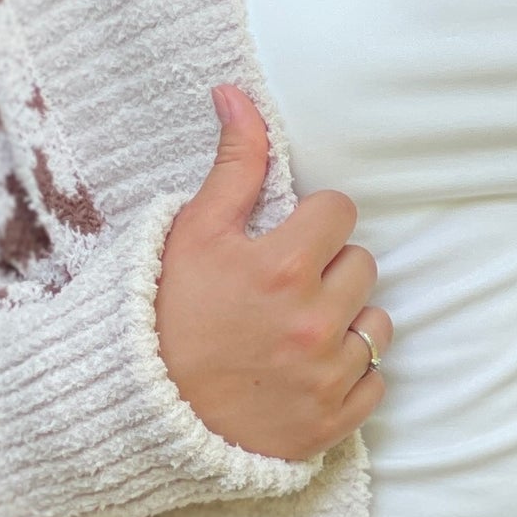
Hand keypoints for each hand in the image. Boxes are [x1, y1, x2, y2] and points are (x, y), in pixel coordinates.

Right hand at [155, 84, 389, 462]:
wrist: (139, 419)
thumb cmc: (161, 317)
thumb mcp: (189, 233)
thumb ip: (233, 164)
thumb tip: (237, 94)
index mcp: (282, 267)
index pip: (340, 211)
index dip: (311, 222)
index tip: (283, 241)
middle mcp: (313, 323)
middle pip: (364, 264)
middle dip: (329, 269)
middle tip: (281, 289)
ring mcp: (325, 376)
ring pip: (376, 323)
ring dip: (345, 321)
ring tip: (293, 331)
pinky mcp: (332, 422)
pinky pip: (375, 381)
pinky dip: (348, 374)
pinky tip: (304, 371)